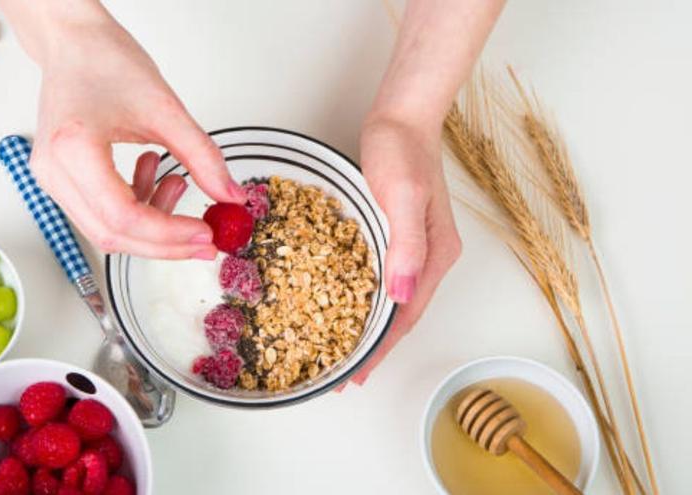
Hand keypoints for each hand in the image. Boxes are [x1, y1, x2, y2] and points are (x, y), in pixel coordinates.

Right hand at [24, 10, 245, 258]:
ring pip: (106, 230)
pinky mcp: (60, 180)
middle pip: (112, 234)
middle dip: (164, 243)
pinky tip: (154, 175)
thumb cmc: (105, 61)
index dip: (168, 234)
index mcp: (74, 149)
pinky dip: (135, 207)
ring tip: (178, 184)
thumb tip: (230, 195)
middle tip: (204, 239)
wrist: (73, 43)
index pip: (123, 216)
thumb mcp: (165, 109)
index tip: (205, 234)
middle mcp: (53, 171)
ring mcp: (52, 179)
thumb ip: (202, 157)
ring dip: (151, 224)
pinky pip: (100, 213)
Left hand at [349, 117, 461, 385]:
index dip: (381, 348)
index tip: (356, 375)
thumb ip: (405, 245)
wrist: (402, 116)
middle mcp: (430, 256)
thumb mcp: (402, 194)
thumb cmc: (401, 149)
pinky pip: (384, 277)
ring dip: (370, 326)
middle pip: (403, 315)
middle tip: (345, 374)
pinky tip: (348, 303)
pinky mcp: (399, 233)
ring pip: (394, 299)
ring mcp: (416, 245)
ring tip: (345, 348)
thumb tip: (403, 295)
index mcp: (435, 254)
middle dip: (375, 346)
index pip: (406, 315)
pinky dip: (366, 298)